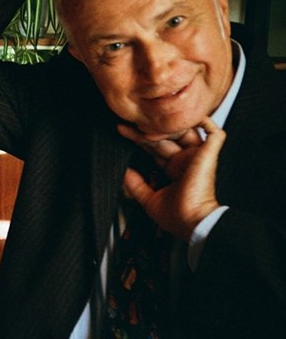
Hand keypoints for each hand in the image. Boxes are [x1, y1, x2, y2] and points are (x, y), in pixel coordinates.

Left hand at [118, 118, 226, 240]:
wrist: (192, 222)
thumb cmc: (177, 217)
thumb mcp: (149, 199)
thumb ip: (136, 185)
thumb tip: (124, 173)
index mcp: (174, 170)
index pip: (155, 148)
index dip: (139, 139)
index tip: (123, 132)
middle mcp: (185, 161)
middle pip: (165, 138)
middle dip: (145, 131)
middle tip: (127, 125)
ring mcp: (197, 156)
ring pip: (183, 131)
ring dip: (166, 125)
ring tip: (145, 124)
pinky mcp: (209, 155)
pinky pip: (214, 133)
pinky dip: (205, 122)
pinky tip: (186, 116)